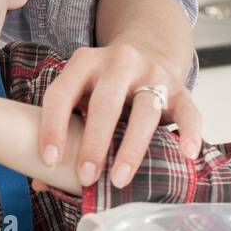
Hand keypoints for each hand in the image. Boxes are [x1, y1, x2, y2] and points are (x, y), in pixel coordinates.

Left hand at [37, 43, 202, 189]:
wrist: (148, 49)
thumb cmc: (103, 87)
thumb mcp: (80, 93)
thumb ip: (63, 130)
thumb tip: (41, 181)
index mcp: (85, 63)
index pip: (62, 94)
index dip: (53, 127)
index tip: (49, 162)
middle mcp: (119, 63)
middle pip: (106, 103)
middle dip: (94, 142)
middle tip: (86, 177)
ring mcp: (152, 73)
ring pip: (145, 110)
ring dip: (131, 148)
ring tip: (119, 179)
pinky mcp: (180, 88)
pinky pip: (188, 110)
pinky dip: (189, 133)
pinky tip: (186, 155)